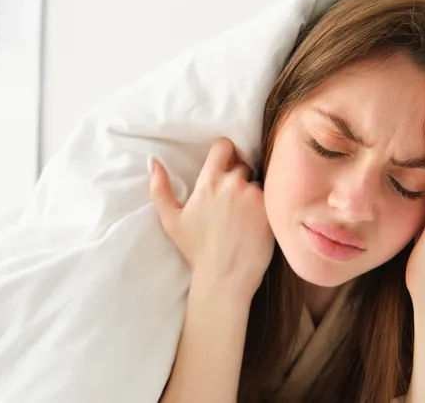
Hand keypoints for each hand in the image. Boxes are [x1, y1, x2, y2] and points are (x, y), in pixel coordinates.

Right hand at [148, 137, 274, 301]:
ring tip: (243, 214)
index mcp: (209, 181)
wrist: (224, 277)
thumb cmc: (196, 250)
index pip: (224, 145)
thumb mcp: (170, 219)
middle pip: (242, 164)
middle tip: (231, 198)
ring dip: (251, 191)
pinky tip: (255, 221)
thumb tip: (152, 160)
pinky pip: (271, 197)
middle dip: (237, 175)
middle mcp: (234, 184)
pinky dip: (264, 205)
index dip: (225, 152)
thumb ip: (159, 187)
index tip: (224, 163)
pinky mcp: (271, 209)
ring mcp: (255, 196)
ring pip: (257, 182)